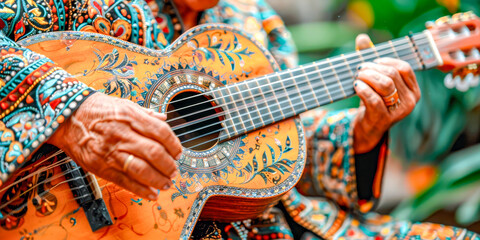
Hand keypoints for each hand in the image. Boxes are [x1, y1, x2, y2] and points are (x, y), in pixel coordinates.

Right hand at [48, 93, 182, 199]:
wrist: (67, 117)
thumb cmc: (97, 110)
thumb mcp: (124, 104)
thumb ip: (145, 114)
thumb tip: (164, 118)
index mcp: (131, 117)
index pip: (161, 132)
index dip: (174, 145)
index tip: (178, 153)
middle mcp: (123, 134)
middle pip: (154, 153)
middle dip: (168, 165)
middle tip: (174, 171)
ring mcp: (111, 152)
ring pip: (142, 170)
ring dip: (158, 180)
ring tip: (166, 183)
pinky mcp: (101, 167)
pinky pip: (124, 181)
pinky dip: (141, 190)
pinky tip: (151, 193)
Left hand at [353, 34, 420, 152]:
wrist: (368, 128)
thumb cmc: (374, 101)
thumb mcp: (375, 80)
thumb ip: (370, 59)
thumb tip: (362, 38)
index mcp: (413, 89)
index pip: (404, 68)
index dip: (386, 61)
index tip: (372, 62)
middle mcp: (411, 101)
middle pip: (392, 75)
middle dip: (373, 69)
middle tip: (359, 69)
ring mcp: (399, 111)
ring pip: (385, 85)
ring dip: (367, 77)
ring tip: (357, 77)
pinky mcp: (385, 119)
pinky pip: (374, 99)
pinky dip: (363, 89)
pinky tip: (356, 86)